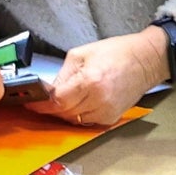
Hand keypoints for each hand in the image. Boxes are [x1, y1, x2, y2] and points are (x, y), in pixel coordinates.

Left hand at [26, 27, 167, 125]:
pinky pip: (87, 121)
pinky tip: (75, 103)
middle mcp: (99, 100)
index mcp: (90, 81)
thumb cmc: (117, 53)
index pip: (58, 100)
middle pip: (65, 113)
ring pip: (75, 120)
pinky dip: (78, 114)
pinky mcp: (112, 117)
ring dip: (63, 112)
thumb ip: (63, 75)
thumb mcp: (81, 54)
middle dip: (49, 108)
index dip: (41, 104)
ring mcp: (107, 112)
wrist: (145, 60)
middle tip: (39, 101)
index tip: (30, 102)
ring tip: (58, 99)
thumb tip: (49, 90)